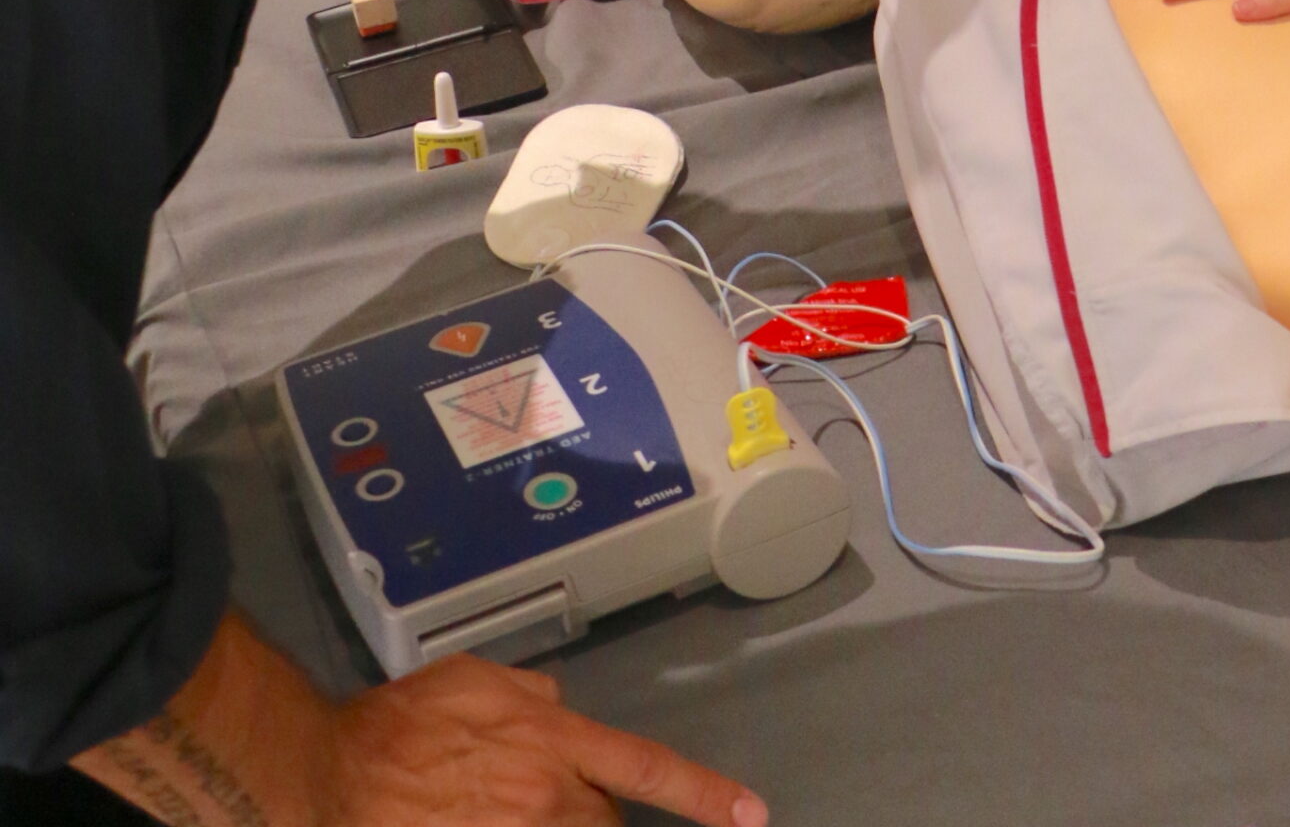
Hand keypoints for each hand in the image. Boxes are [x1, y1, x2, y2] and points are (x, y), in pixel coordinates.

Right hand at [325, 657, 766, 826]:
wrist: (334, 776)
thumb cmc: (402, 721)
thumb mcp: (475, 680)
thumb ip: (531, 696)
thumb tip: (558, 709)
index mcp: (553, 742)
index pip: (645, 767)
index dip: (704, 793)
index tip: (752, 815)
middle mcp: (547, 799)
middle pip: (604, 825)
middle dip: (589, 816)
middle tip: (540, 800)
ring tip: (503, 803)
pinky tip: (488, 814)